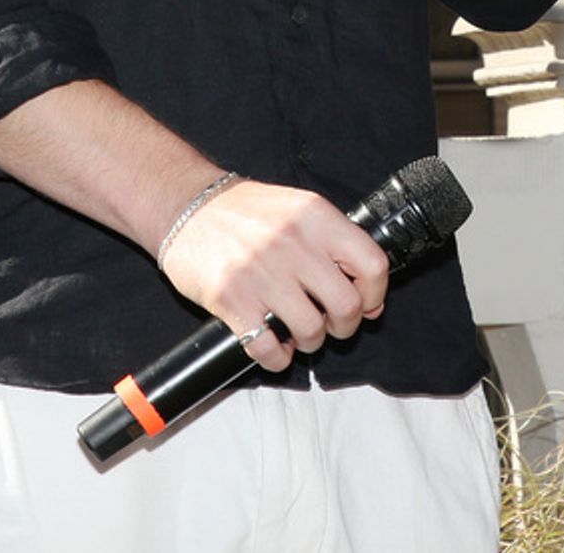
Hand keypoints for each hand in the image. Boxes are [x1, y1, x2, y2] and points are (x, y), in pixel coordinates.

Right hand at [159, 180, 389, 372]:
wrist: (188, 205)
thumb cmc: (246, 212)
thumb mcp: (300, 211)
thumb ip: (336, 247)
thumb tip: (370, 300)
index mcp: (316, 217)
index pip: (372, 263)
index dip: (375, 294)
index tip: (367, 304)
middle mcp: (293, 243)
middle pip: (346, 306)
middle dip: (345, 326)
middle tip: (331, 324)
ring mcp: (262, 273)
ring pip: (311, 331)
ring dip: (310, 342)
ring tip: (299, 332)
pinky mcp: (232, 299)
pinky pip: (269, 349)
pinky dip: (277, 357)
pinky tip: (274, 346)